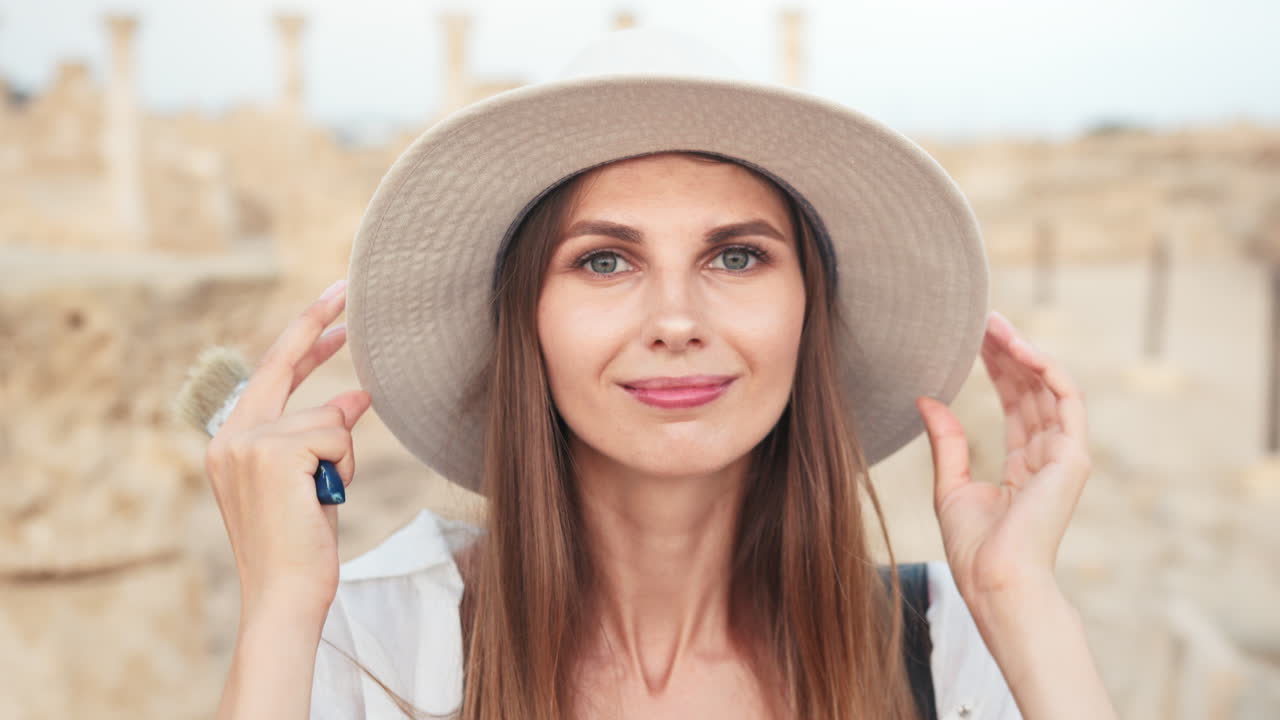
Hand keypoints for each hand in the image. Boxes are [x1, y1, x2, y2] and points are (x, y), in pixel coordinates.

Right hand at [204, 279, 372, 624]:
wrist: (284, 594)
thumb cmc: (301, 546)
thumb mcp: (314, 480)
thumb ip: (323, 436)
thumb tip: (357, 394)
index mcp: (232, 442)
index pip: (271, 375)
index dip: (303, 340)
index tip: (331, 307)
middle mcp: (231, 436)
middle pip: (282, 362)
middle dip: (318, 322)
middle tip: (347, 287)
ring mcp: (248, 441)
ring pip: (331, 418)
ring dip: (344, 460)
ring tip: (322, 500)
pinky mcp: (274, 451)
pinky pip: (338, 436)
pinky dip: (344, 468)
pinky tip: (321, 499)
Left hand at [916, 310, 1091, 600]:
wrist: (994, 579)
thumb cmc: (973, 548)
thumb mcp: (950, 485)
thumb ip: (946, 441)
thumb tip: (926, 398)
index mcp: (1025, 464)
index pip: (1017, 403)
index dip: (999, 368)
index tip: (976, 338)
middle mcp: (1049, 455)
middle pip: (1034, 389)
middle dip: (1010, 351)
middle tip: (983, 318)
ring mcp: (1064, 456)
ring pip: (1049, 387)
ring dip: (1024, 352)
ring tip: (994, 325)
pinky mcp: (1073, 457)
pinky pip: (1067, 400)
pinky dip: (1047, 370)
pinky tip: (1020, 348)